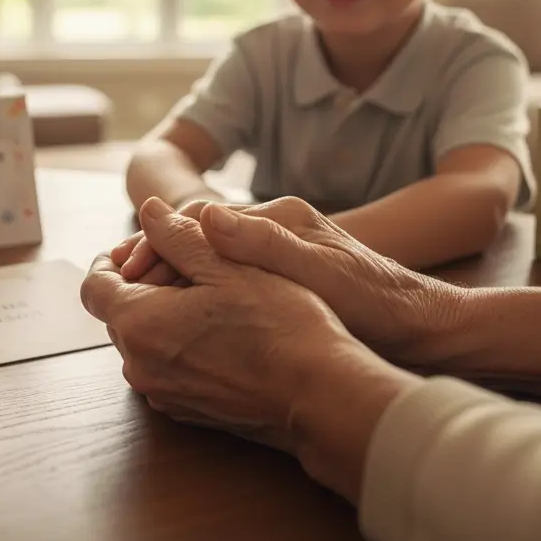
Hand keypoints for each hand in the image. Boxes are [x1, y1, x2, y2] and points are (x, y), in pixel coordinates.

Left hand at [82, 199, 359, 456]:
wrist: (320, 395)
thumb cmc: (278, 325)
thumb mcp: (228, 266)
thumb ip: (178, 237)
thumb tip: (149, 213)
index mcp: (140, 324)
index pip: (95, 285)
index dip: (113, 259)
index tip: (146, 245)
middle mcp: (141, 366)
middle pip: (119, 313)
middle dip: (144, 283)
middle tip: (189, 261)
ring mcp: (164, 394)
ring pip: (145, 340)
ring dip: (164, 313)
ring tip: (212, 293)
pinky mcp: (188, 411)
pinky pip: (167, 366)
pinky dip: (182, 343)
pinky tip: (224, 329)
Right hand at [136, 196, 470, 367]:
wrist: (420, 325)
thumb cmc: (374, 301)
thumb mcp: (319, 273)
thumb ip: (264, 243)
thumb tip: (207, 215)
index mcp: (278, 217)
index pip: (201, 221)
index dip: (160, 243)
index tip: (128, 271)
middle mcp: (273, 228)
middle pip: (199, 236)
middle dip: (158, 256)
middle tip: (120, 284)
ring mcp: (277, 251)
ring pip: (208, 258)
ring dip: (172, 275)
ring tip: (137, 300)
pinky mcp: (281, 275)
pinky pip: (225, 277)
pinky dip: (197, 290)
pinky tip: (182, 313)